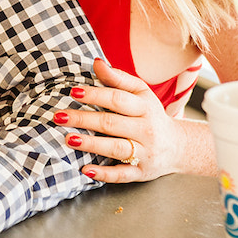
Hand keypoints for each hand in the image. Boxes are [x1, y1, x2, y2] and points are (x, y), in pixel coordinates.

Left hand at [57, 58, 182, 182]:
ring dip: (91, 145)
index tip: (73, 91)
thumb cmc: (150, 115)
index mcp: (145, 107)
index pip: (117, 99)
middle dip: (84, 119)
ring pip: (116, 148)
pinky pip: (122, 174)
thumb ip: (118, 78)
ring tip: (69, 139)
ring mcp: (144, 152)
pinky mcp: (141, 172)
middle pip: (112, 123)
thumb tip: (96, 62)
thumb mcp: (140, 93)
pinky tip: (85, 170)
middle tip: (59, 116)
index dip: (95, 94)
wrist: (177, 146)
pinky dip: (104, 174)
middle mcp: (146, 129)